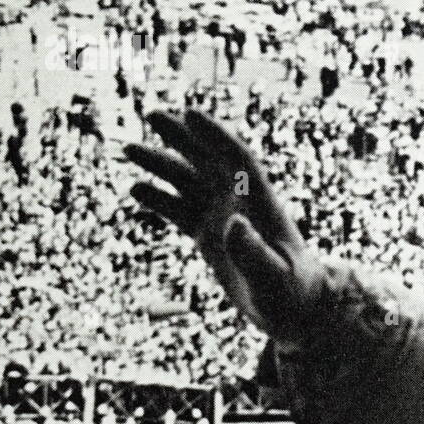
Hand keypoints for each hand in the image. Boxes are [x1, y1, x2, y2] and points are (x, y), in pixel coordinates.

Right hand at [126, 109, 325, 344]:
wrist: (295, 311)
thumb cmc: (292, 293)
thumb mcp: (273, 277)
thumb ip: (254, 253)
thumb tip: (232, 224)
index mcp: (261, 203)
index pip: (237, 159)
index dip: (214, 135)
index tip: (189, 113)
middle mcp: (241, 203)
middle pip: (208, 159)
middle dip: (181, 136)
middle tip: (150, 113)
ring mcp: (223, 217)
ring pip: (188, 181)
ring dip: (161, 164)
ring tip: (127, 149)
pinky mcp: (210, 237)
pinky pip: (181, 210)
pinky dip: (160, 199)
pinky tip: (135, 188)